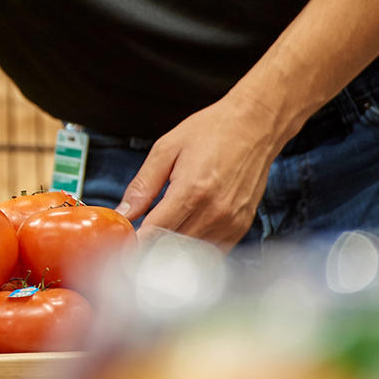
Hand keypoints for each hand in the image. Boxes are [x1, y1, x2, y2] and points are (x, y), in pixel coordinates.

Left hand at [115, 92, 292, 249]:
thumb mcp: (166, 149)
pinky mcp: (242, 225)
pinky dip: (194, 248)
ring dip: (171, 249)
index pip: (154, 232)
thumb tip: (123, 213)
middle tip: (136, 238)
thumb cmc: (212, 131)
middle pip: (172, 247)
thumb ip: (142, 185)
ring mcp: (231, 221)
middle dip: (149, 246)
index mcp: (191, 191)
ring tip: (159, 233)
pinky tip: (183, 232)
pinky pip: (213, 250)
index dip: (134, 240)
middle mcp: (214, 211)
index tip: (124, 240)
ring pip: (192, 253)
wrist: (255, 125)